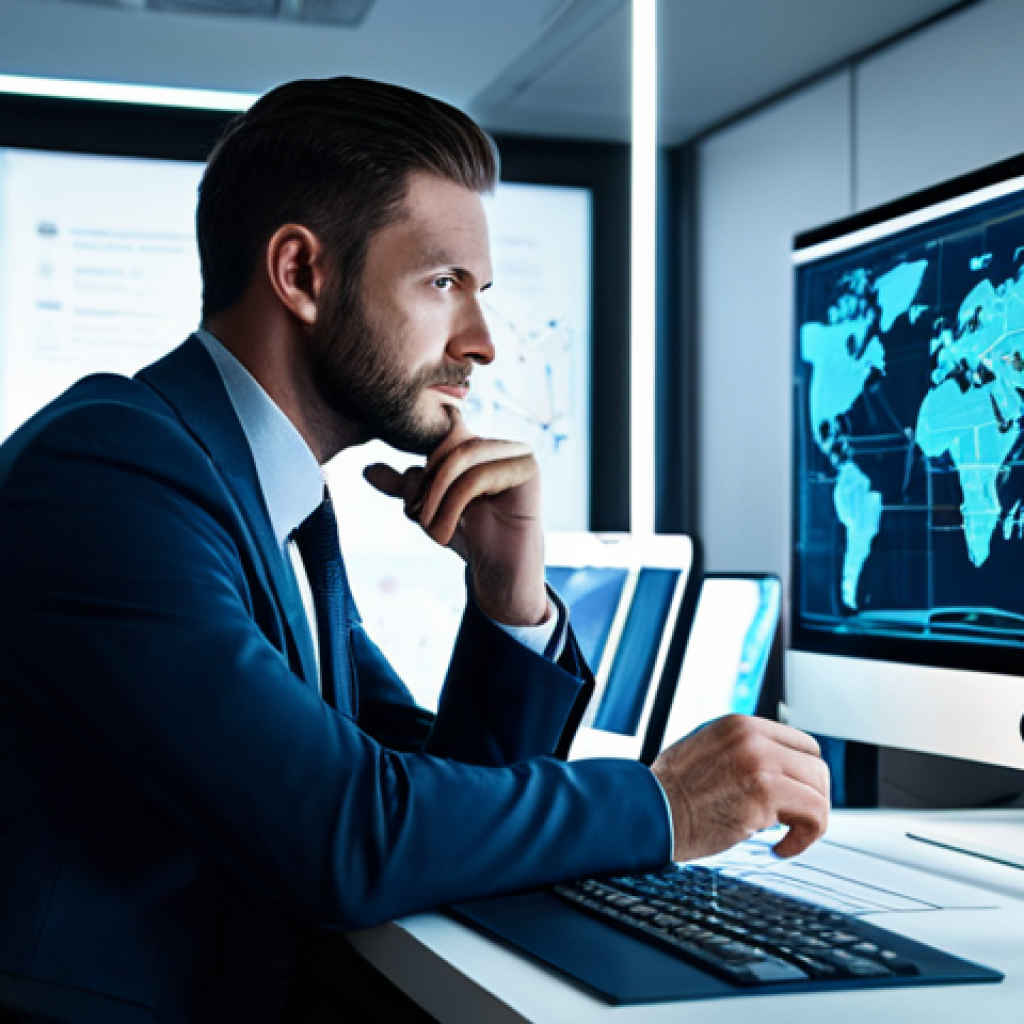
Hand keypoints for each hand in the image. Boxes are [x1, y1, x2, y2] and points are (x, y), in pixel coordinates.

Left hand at [363, 410, 548, 626]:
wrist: (501, 576)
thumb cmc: (471, 538)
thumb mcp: (430, 508)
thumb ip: (405, 488)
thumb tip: (367, 469)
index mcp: (482, 444)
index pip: (441, 434)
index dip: (420, 466)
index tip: (412, 504)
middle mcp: (504, 444)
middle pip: (448, 445)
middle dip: (424, 483)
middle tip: (415, 516)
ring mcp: (519, 455)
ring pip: (460, 459)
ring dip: (435, 498)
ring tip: (429, 529)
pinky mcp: (527, 472)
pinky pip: (476, 478)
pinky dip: (450, 507)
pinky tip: (443, 534)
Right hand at [651, 715, 829, 861]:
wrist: (647, 812)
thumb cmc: (670, 795)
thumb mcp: (705, 753)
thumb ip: (739, 753)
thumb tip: (774, 769)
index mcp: (739, 725)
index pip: (799, 743)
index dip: (801, 776)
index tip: (790, 800)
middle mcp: (753, 736)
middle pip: (816, 765)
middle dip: (810, 798)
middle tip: (791, 822)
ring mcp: (760, 761)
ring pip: (820, 789)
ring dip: (810, 820)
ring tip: (785, 838)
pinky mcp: (765, 792)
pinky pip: (814, 814)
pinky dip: (805, 837)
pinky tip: (780, 848)